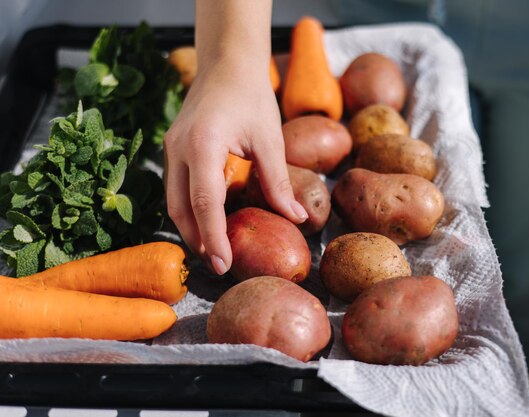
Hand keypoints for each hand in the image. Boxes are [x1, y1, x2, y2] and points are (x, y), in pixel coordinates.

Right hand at [163, 61, 307, 274]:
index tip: (224, 265)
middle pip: (180, 208)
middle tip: (219, 266)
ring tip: (212, 251)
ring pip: (173, 201)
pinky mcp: (173, 149)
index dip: (213, 237)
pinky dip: (189, 210)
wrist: (226, 64)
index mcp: (203, 144)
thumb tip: (298, 218)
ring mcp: (171, 148)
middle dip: (197, 240)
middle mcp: (178, 149)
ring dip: (190, 228)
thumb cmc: (252, 96)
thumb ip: (278, 181)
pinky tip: (207, 223)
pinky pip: (176, 188)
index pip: (205, 202)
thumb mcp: (270, 138)